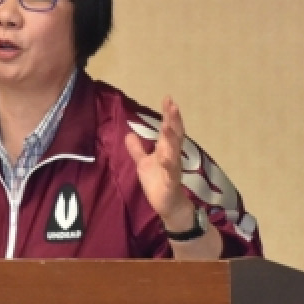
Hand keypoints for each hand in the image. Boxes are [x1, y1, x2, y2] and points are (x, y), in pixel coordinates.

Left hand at [124, 96, 193, 226]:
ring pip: (174, 151)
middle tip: (172, 105)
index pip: (168, 128)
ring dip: (171, 138)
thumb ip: (137, 149)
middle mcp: (172, 156)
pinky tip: (165, 158)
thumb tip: (129, 133)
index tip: (168, 99)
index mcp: (166, 150)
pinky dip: (169, 166)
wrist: (169, 205)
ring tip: (167, 125)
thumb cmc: (158, 183)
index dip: (168, 114)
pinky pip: (171, 173)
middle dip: (173, 120)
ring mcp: (173, 169)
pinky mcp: (171, 183)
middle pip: (175, 135)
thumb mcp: (143, 163)